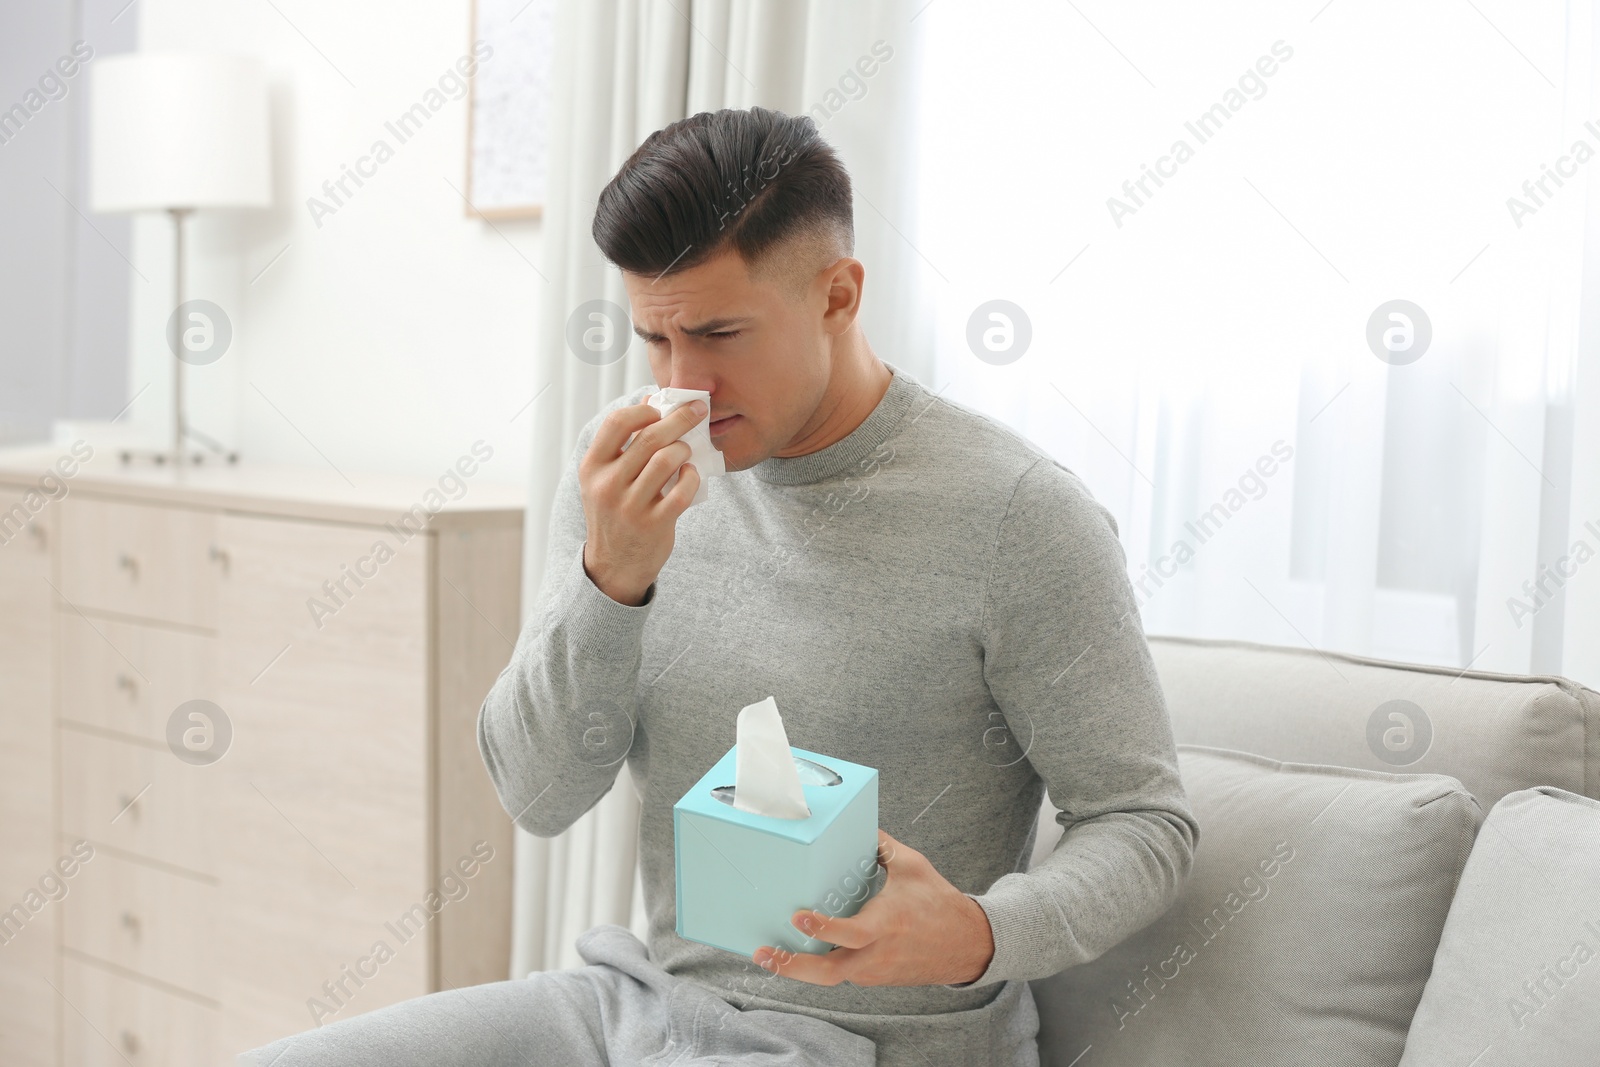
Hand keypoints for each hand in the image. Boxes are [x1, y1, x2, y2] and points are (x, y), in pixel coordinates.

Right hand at [579, 398, 708, 604]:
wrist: (614, 565)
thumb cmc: (614, 512)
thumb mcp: (606, 478)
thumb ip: (625, 442)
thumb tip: (651, 402)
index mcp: (593, 467)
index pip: (616, 423)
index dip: (643, 411)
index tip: (661, 409)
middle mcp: (608, 485)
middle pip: (650, 438)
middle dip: (680, 418)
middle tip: (699, 410)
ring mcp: (630, 506)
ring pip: (667, 460)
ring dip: (684, 449)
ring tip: (687, 451)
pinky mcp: (654, 524)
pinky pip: (682, 491)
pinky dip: (691, 477)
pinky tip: (690, 475)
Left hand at [751, 830, 994, 986]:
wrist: (966, 945)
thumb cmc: (938, 904)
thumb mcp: (913, 866)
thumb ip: (882, 846)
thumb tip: (858, 822)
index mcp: (886, 925)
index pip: (850, 934)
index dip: (823, 929)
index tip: (798, 917)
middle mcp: (877, 954)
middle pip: (828, 973)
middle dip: (792, 968)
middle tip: (762, 953)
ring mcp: (874, 971)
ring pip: (830, 976)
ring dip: (798, 968)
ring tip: (768, 953)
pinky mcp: (874, 978)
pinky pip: (842, 972)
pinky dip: (821, 963)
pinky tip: (801, 951)